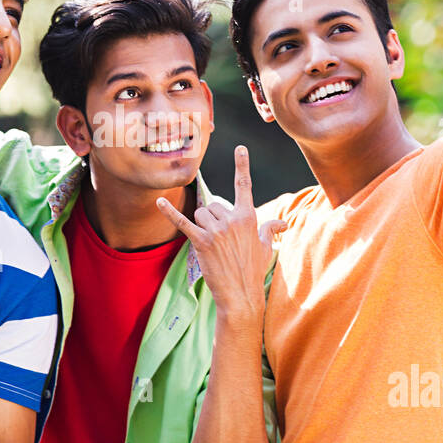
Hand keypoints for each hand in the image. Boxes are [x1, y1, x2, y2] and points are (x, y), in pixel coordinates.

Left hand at [155, 146, 286, 317]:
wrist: (241, 294)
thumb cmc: (254, 270)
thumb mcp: (266, 247)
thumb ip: (270, 229)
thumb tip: (283, 223)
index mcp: (249, 217)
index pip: (244, 186)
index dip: (242, 165)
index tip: (240, 148)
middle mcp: (232, 220)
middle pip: (214, 205)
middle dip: (214, 219)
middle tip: (221, 240)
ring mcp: (216, 231)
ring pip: (200, 213)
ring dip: (202, 224)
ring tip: (212, 243)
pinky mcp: (201, 242)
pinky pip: (183, 222)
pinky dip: (169, 212)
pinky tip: (159, 202)